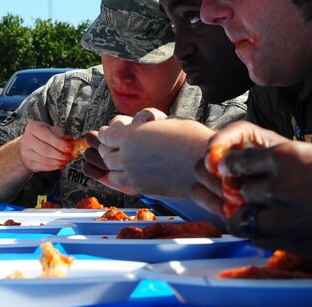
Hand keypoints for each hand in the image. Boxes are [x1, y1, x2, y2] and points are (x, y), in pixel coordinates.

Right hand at [18, 120, 73, 171]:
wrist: (29, 144)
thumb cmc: (42, 135)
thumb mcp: (52, 130)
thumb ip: (61, 135)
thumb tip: (69, 141)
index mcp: (33, 128)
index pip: (47, 136)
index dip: (60, 144)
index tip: (69, 148)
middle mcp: (27, 139)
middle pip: (46, 150)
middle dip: (60, 155)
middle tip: (69, 156)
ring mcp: (25, 152)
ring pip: (44, 160)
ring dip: (57, 162)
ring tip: (65, 161)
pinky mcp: (27, 162)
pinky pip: (42, 166)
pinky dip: (53, 167)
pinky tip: (59, 164)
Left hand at [83, 118, 213, 197]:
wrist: (204, 163)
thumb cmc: (191, 138)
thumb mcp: (166, 122)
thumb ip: (146, 125)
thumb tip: (139, 125)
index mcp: (130, 136)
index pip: (107, 135)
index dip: (108, 133)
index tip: (110, 132)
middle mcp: (126, 156)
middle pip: (107, 154)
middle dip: (110, 149)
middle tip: (115, 147)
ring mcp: (133, 175)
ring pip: (113, 172)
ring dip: (116, 166)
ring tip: (125, 162)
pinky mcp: (142, 189)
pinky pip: (125, 183)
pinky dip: (127, 177)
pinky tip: (137, 172)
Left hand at [193, 121, 311, 262]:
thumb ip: (297, 162)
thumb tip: (282, 168)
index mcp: (287, 157)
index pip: (239, 160)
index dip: (236, 166)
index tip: (239, 169)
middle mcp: (279, 187)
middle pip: (240, 191)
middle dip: (246, 192)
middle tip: (258, 193)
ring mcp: (285, 220)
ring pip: (244, 220)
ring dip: (251, 216)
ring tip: (266, 214)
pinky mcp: (295, 245)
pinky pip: (262, 241)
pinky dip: (263, 235)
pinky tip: (279, 230)